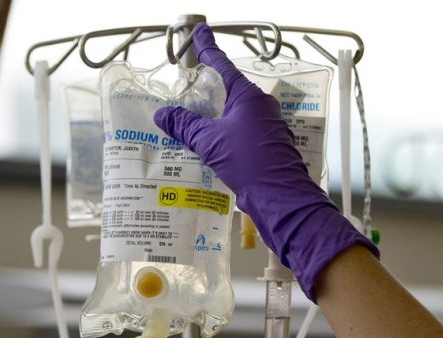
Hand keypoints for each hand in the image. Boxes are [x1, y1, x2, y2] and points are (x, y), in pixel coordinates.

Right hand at [154, 23, 377, 300]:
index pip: (223, 66)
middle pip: (229, 90)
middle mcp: (260, 107)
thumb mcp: (210, 142)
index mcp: (248, 97)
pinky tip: (208, 143)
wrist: (280, 198)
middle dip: (208, 89)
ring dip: (214, 115)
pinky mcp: (267, 145)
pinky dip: (223, 132)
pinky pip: (240, 131)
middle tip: (187, 86)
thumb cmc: (248, 163)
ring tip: (191, 119)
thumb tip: (161, 114)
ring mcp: (266, 126)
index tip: (200, 33)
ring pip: (234, 113)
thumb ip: (185, 125)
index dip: (208, 49)